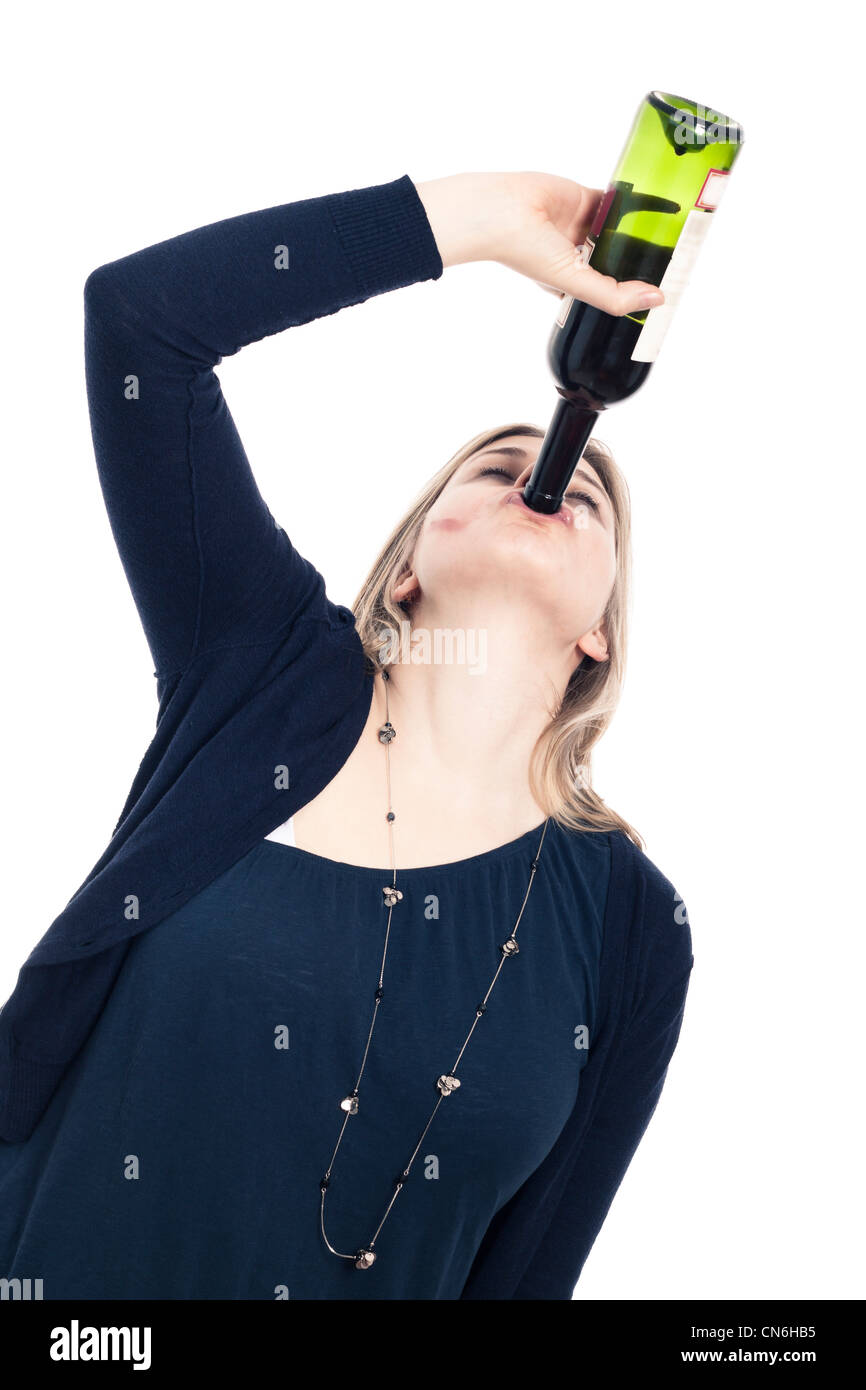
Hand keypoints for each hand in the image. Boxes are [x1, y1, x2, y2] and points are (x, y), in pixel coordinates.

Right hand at [414, 171, 664, 317]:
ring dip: (643, 230)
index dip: (636, 291)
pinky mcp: (584, 198)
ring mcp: (583, 226)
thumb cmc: (525, 251)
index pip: (613, 290)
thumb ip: (613, 295)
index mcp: (573, 282)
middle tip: (680, 260)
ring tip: (678, 232)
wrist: (500, 210)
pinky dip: (636, 201)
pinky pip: (617, 200)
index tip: (664, 290)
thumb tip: (655, 300)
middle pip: (620, 259)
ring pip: (622, 230)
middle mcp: (580, 256)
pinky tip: (659, 202)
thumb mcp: (572, 283)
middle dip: (643, 260)